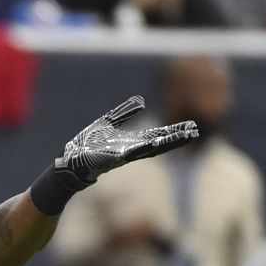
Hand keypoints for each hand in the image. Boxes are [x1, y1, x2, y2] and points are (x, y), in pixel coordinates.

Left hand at [53, 96, 197, 189]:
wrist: (71, 163)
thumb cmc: (88, 145)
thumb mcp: (107, 124)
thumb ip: (123, 114)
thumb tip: (140, 102)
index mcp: (131, 143)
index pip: (157, 137)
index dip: (174, 133)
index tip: (191, 128)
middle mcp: (130, 151)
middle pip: (158, 144)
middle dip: (175, 138)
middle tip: (194, 132)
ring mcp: (122, 156)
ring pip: (148, 149)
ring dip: (164, 144)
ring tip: (180, 138)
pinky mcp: (111, 158)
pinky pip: (129, 152)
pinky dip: (142, 148)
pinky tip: (154, 143)